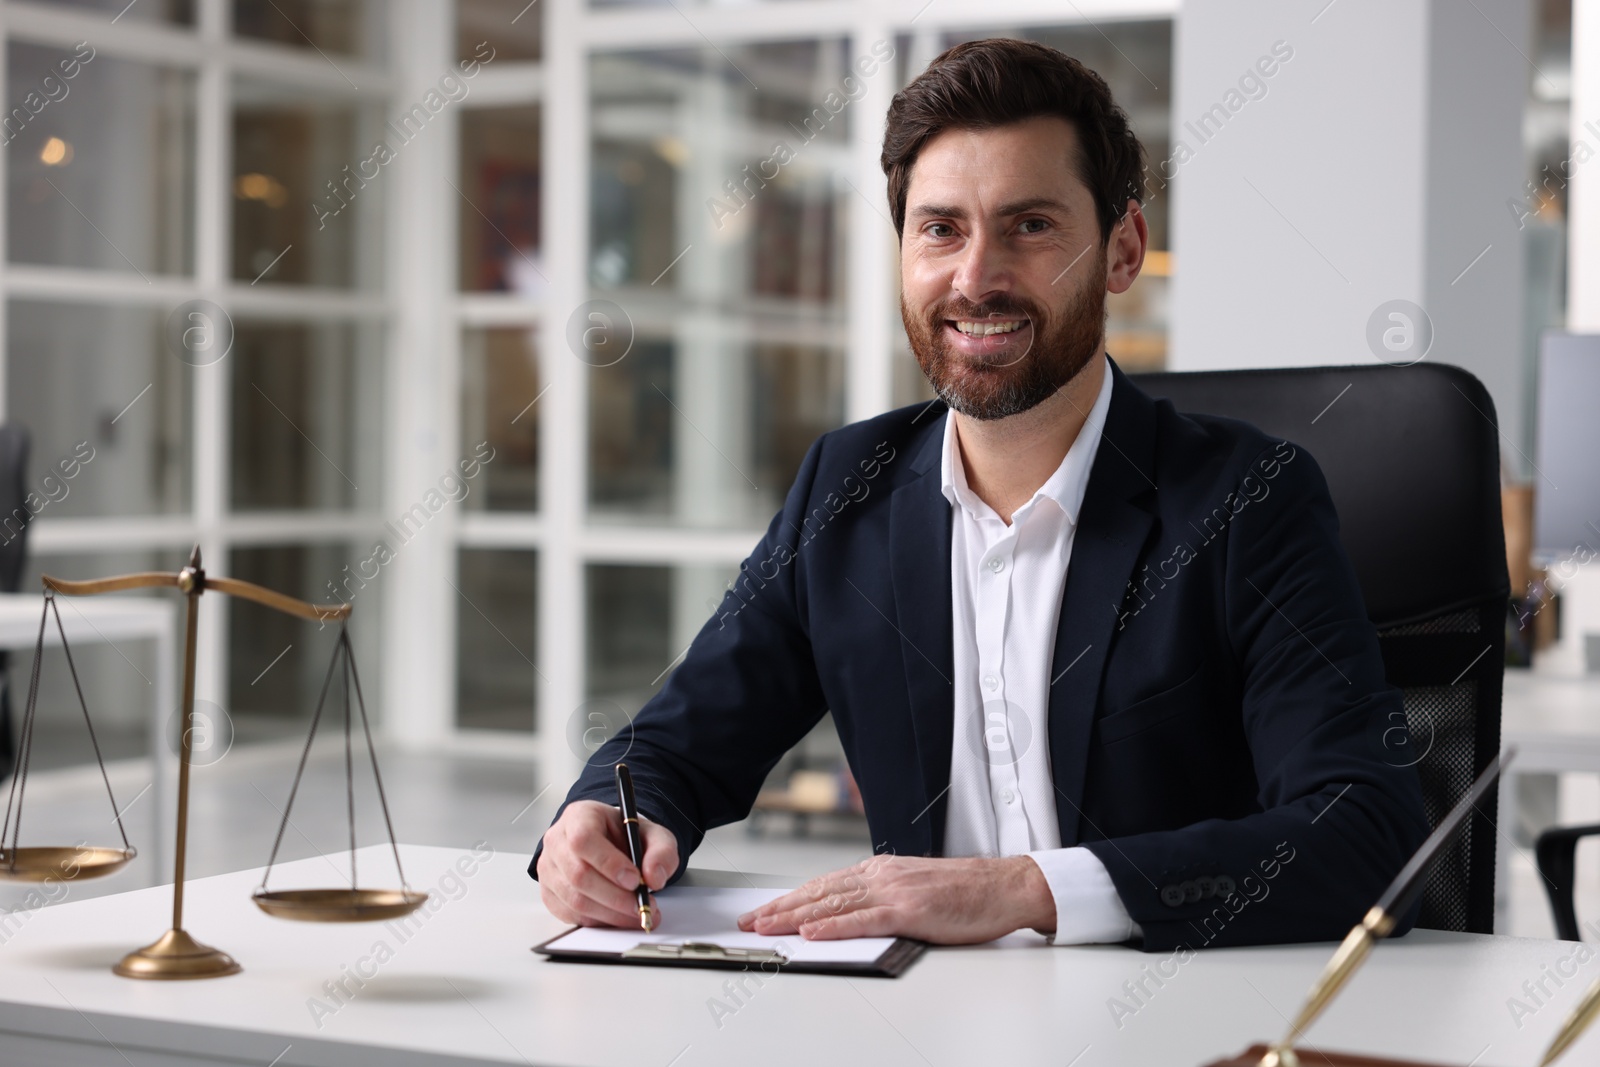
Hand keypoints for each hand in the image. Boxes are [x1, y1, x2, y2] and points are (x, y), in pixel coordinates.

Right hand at [535, 800, 679, 928]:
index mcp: (579, 816)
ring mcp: (548, 869)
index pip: (583, 839)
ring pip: (575, 899)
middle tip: (641, 905)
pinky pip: (572, 915)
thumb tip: (655, 878)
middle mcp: (557, 841)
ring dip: (610, 913)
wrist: (611, 844)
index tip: (635, 879)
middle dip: (615, 897)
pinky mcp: (549, 893)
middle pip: (578, 875)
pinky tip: (618, 916)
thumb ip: (661, 851)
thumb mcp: (653, 834)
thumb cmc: (626, 837)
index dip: (608, 863)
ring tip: (636, 913)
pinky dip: (599, 921)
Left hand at [736, 854, 1055, 944]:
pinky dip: (834, 925)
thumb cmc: (965, 892)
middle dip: (780, 908)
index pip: (824, 884)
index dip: (790, 898)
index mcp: (880, 870)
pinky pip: (864, 920)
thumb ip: (882, 896)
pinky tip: (812, 931)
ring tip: (766, 927)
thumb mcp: (914, 887)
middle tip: (750, 921)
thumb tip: (850, 912)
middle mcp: (880, 876)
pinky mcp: (909, 911)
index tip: (764, 910)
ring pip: (833, 904)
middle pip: (820, 892)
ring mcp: (894, 892)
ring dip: (795, 917)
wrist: (1003, 886)